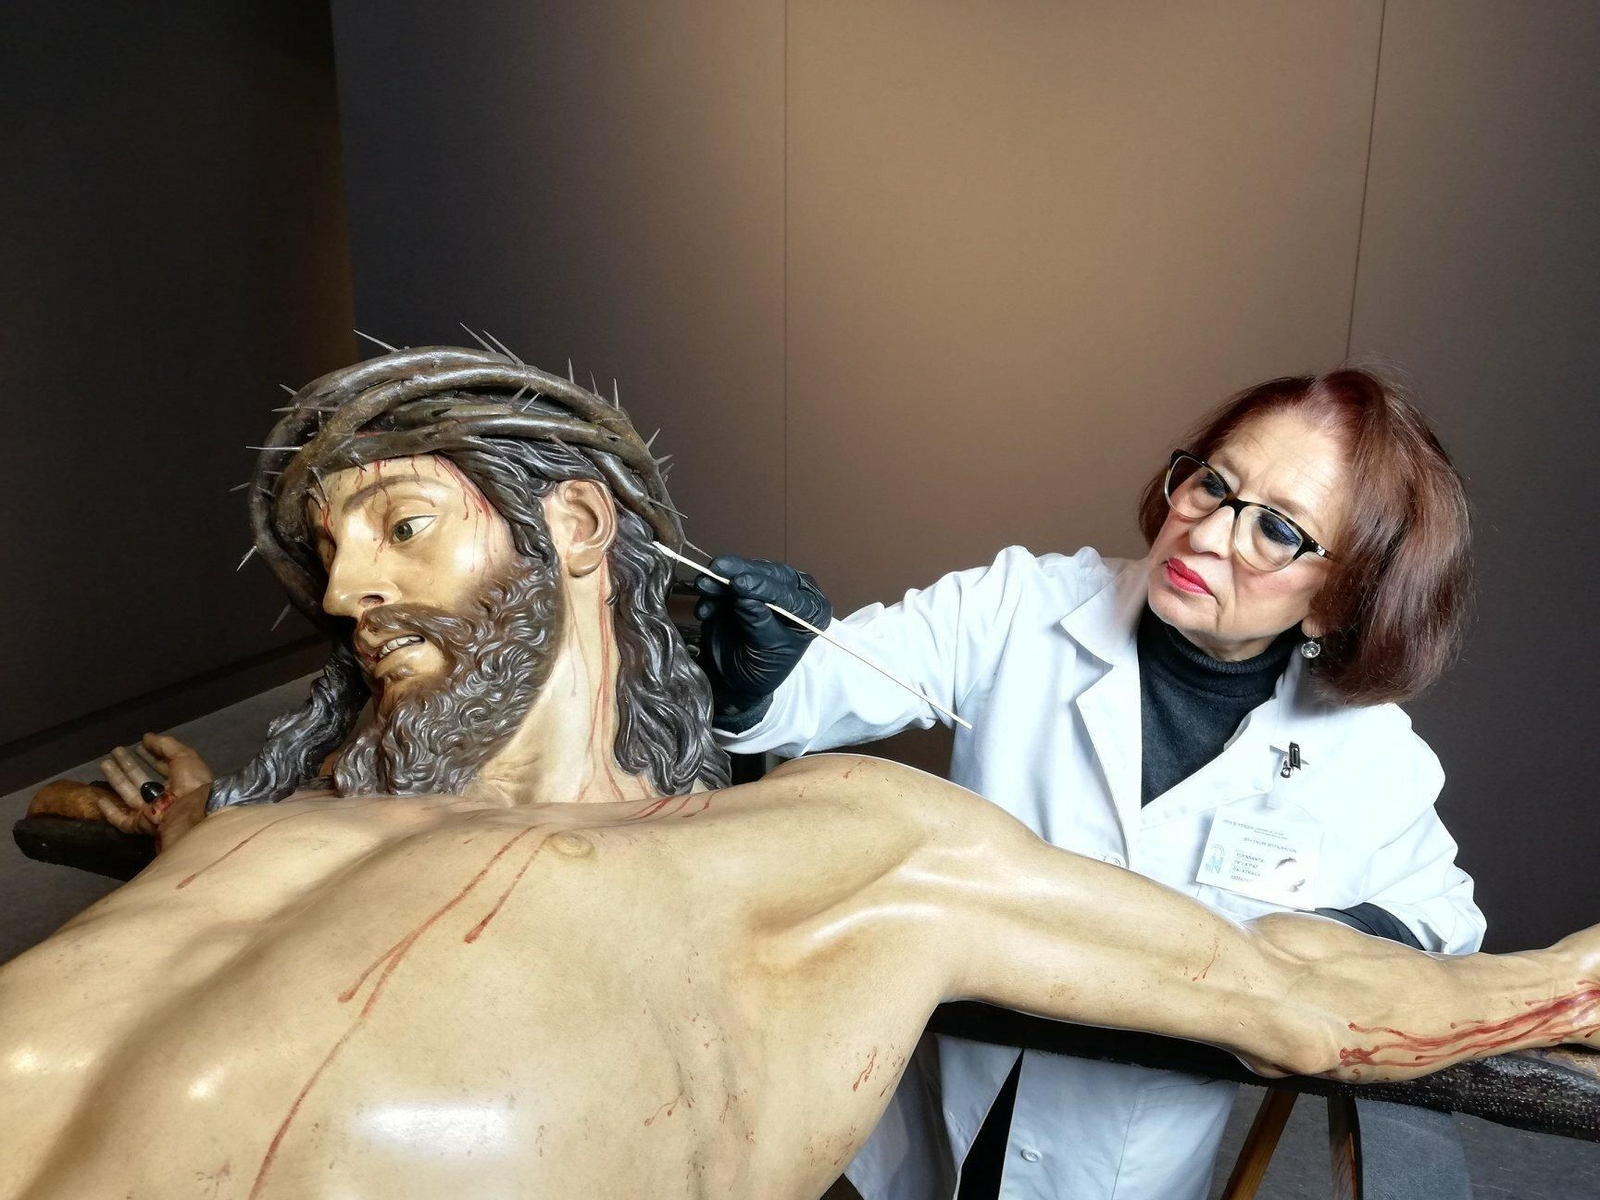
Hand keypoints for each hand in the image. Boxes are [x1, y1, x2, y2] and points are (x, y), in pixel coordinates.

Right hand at [96, 733, 214, 840]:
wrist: (190, 813)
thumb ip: (165, 745)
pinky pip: (122, 820)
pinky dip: (111, 812)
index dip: (152, 756)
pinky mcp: (140, 824)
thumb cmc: (191, 783)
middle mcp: (165, 797)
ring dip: (117, 779)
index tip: (140, 746)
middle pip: (142, 780)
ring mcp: (152, 812)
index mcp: (180, 782)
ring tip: (104, 763)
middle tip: (116, 751)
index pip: (163, 768)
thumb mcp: (184, 756)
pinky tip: (100, 800)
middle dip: (129, 765)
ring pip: (129, 795)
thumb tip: (147, 737)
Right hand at [692, 555, 831, 714]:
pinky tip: (704, 610)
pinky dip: (711, 594)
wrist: (739, 680)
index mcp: (811, 609)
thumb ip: (759, 624)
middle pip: (767, 574)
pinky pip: (724, 585)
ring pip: (743, 573)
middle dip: (740, 571)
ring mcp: (762, 588)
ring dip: (720, 579)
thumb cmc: (765, 668)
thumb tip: (745, 599)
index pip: (789, 593)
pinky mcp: (737, 591)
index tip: (740, 583)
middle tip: (718, 569)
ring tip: (703, 584)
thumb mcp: (769, 650)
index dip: (764, 587)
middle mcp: (791, 592)